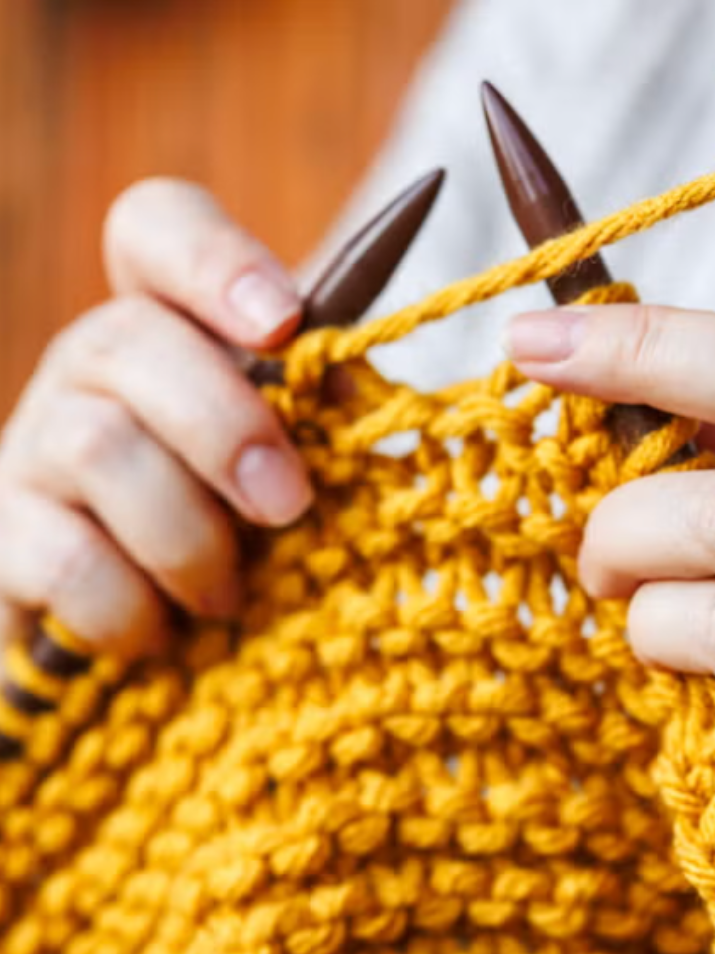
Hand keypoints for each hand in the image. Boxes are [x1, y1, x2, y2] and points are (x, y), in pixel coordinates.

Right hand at [0, 179, 312, 660]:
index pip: (156, 228)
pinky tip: (160, 633)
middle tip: (288, 506)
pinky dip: (131, 606)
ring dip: (188, 536)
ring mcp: (35, 447)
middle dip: (224, 428)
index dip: (213, 259)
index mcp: (173, 327)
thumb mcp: (292, 459)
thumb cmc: (239, 526)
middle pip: (128, 339)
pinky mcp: (3, 536)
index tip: (283, 323)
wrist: (145, 629)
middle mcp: (90, 368)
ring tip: (227, 594)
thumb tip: (348, 377)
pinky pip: (64, 558)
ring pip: (99, 447)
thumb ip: (318, 410)